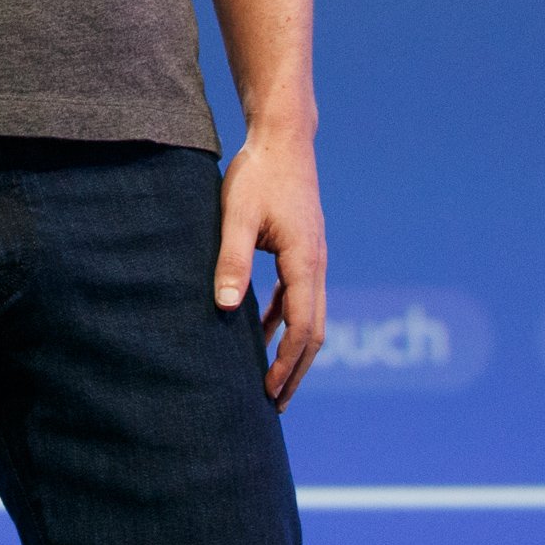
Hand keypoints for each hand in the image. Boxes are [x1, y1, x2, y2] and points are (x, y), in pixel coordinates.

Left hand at [214, 125, 325, 408]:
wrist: (282, 140)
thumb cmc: (257, 174)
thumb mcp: (235, 215)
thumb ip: (231, 260)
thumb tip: (227, 308)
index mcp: (305, 262)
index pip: (303, 326)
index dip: (289, 364)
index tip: (271, 393)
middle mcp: (316, 265)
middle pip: (314, 331)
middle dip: (296, 370)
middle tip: (274, 405)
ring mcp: (312, 259)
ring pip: (309, 317)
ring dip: (292, 349)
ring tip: (269, 382)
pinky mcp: (301, 250)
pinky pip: (297, 297)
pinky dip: (282, 321)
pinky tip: (258, 331)